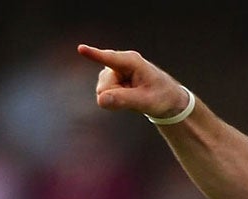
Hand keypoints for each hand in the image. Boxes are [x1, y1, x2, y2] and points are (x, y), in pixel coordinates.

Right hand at [77, 45, 191, 118]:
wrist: (166, 98)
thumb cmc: (160, 96)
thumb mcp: (146, 101)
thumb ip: (123, 100)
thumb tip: (100, 100)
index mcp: (131, 61)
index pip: (109, 58)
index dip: (94, 54)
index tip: (80, 49)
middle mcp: (119, 63)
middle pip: (104, 86)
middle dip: (115, 96)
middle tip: (136, 97)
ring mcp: (112, 72)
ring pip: (102, 92)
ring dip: (116, 99)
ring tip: (133, 95)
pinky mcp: (109, 80)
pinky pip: (103, 96)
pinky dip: (114, 100)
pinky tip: (127, 96)